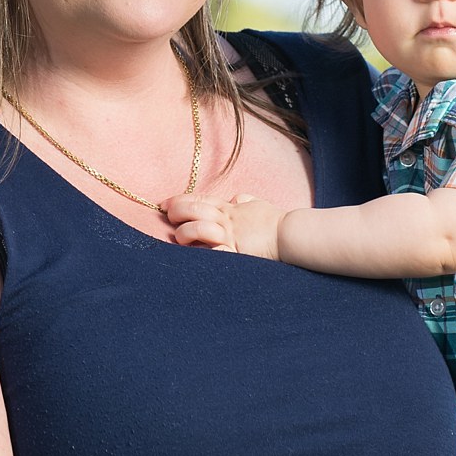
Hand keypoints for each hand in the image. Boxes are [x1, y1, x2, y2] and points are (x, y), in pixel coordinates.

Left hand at [161, 192, 286, 258]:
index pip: (200, 199)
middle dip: (177, 211)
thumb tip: (238, 198)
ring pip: (199, 228)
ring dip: (186, 233)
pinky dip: (204, 254)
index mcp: (230, 209)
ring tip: (181, 240)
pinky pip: (215, 252)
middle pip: (195, 210)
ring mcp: (231, 236)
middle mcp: (227, 220)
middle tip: (169, 217)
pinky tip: (193, 256)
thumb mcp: (259, 206)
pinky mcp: (236, 253)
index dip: (179, 200)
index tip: (163, 204)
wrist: (291, 234)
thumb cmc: (275, 222)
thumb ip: (245, 202)